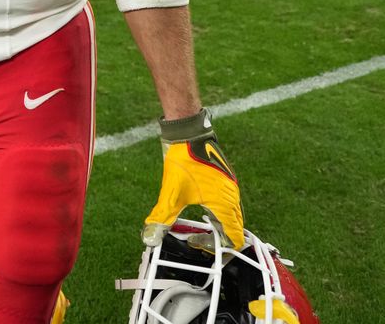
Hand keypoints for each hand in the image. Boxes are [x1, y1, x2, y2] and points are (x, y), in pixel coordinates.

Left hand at [144, 110, 244, 250]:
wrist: (188, 132)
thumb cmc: (183, 160)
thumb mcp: (171, 193)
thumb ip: (162, 217)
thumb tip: (150, 237)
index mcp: (224, 204)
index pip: (234, 237)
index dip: (222, 250)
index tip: (205, 251)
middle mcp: (232, 197)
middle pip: (235, 228)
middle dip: (219, 240)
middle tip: (200, 244)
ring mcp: (230, 187)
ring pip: (232, 216)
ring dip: (220, 227)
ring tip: (200, 232)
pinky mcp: (226, 179)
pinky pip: (229, 204)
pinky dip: (220, 214)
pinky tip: (203, 213)